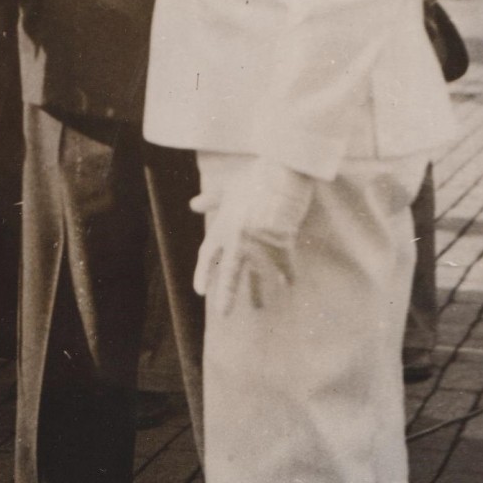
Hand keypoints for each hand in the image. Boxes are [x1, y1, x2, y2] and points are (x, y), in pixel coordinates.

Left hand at [191, 158, 314, 316]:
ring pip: (258, 275)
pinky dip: (287, 275)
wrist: (281, 169)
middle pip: (229, 273)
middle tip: (223, 313)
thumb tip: (193, 205)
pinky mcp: (282, 242)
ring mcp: (259, 242)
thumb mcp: (229, 188)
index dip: (203, 273)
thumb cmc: (255, 176)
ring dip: (258, 292)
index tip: (200, 292)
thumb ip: (212, 200)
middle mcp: (237, 237)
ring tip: (259, 307)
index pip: (208, 254)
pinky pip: (285, 266)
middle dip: (226, 295)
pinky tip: (289, 285)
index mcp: (222, 224)